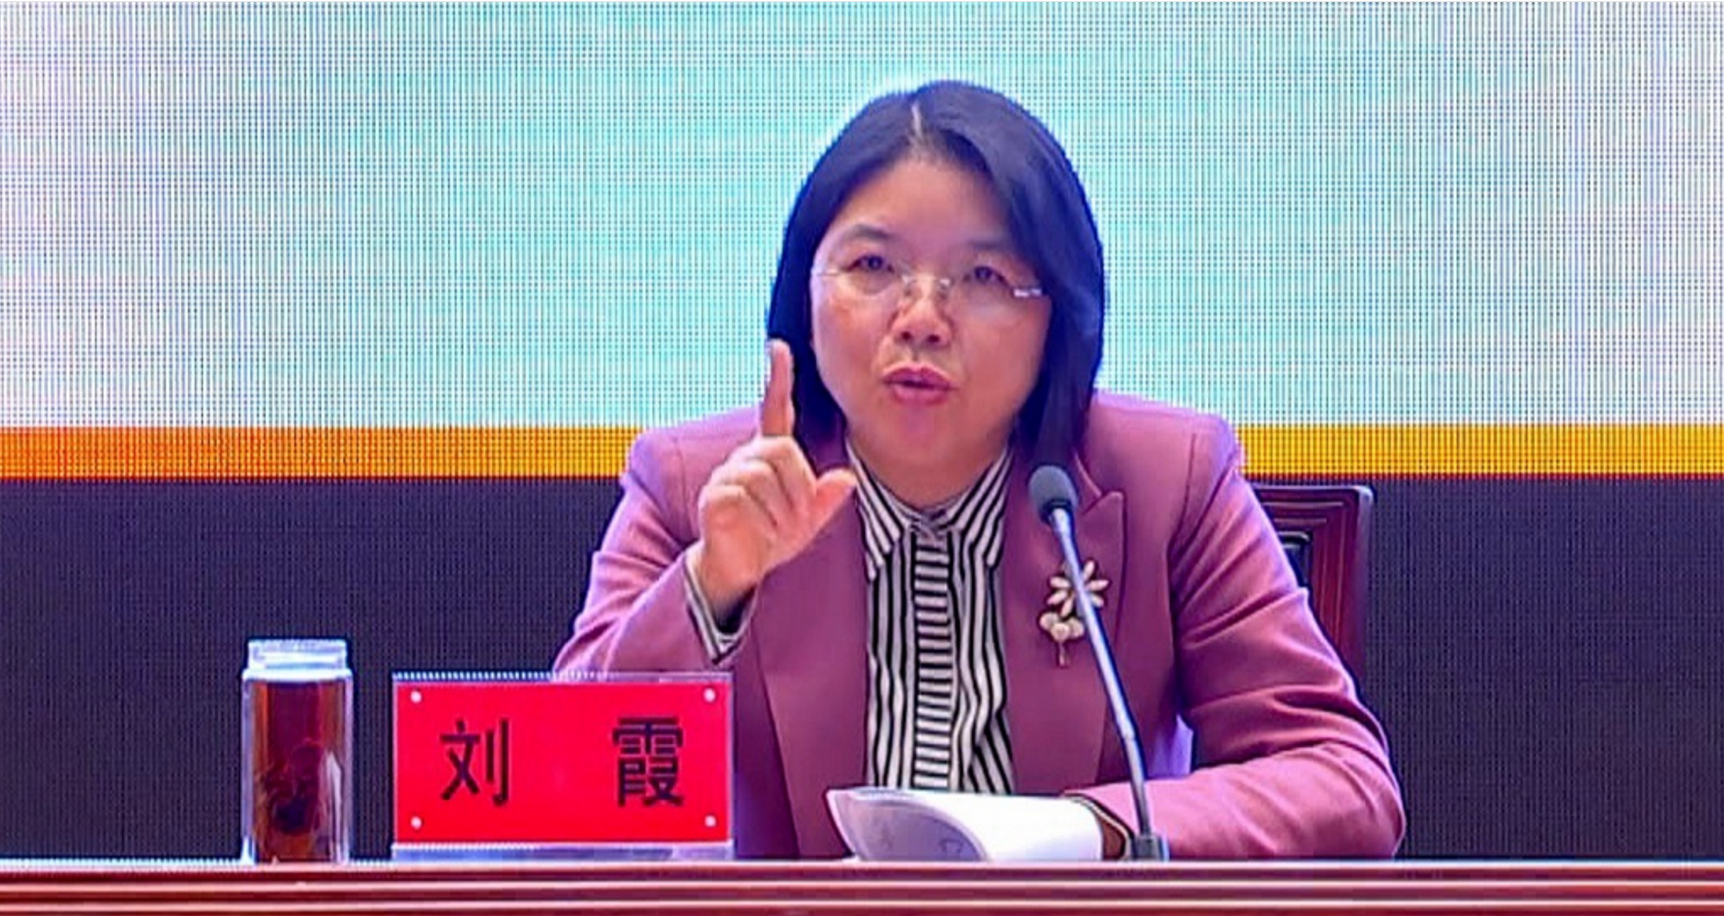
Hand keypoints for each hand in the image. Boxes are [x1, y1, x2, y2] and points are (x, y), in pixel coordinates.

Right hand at [687, 340, 855, 623]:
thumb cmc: (769, 538)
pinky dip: (761, 523)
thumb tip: (847, 479)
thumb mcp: (807, 522)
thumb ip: (825, 500)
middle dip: (799, 489)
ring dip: (781, 512)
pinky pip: (744, 498)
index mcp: (769, 457)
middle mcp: (745, 459)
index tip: (777, 347)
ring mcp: (726, 476)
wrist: (738, 570)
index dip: (776, 379)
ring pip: (765, 478)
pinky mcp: (714, 497)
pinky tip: (756, 534)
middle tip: (797, 518)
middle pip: (783, 451)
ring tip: (775, 531)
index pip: (774, 410)